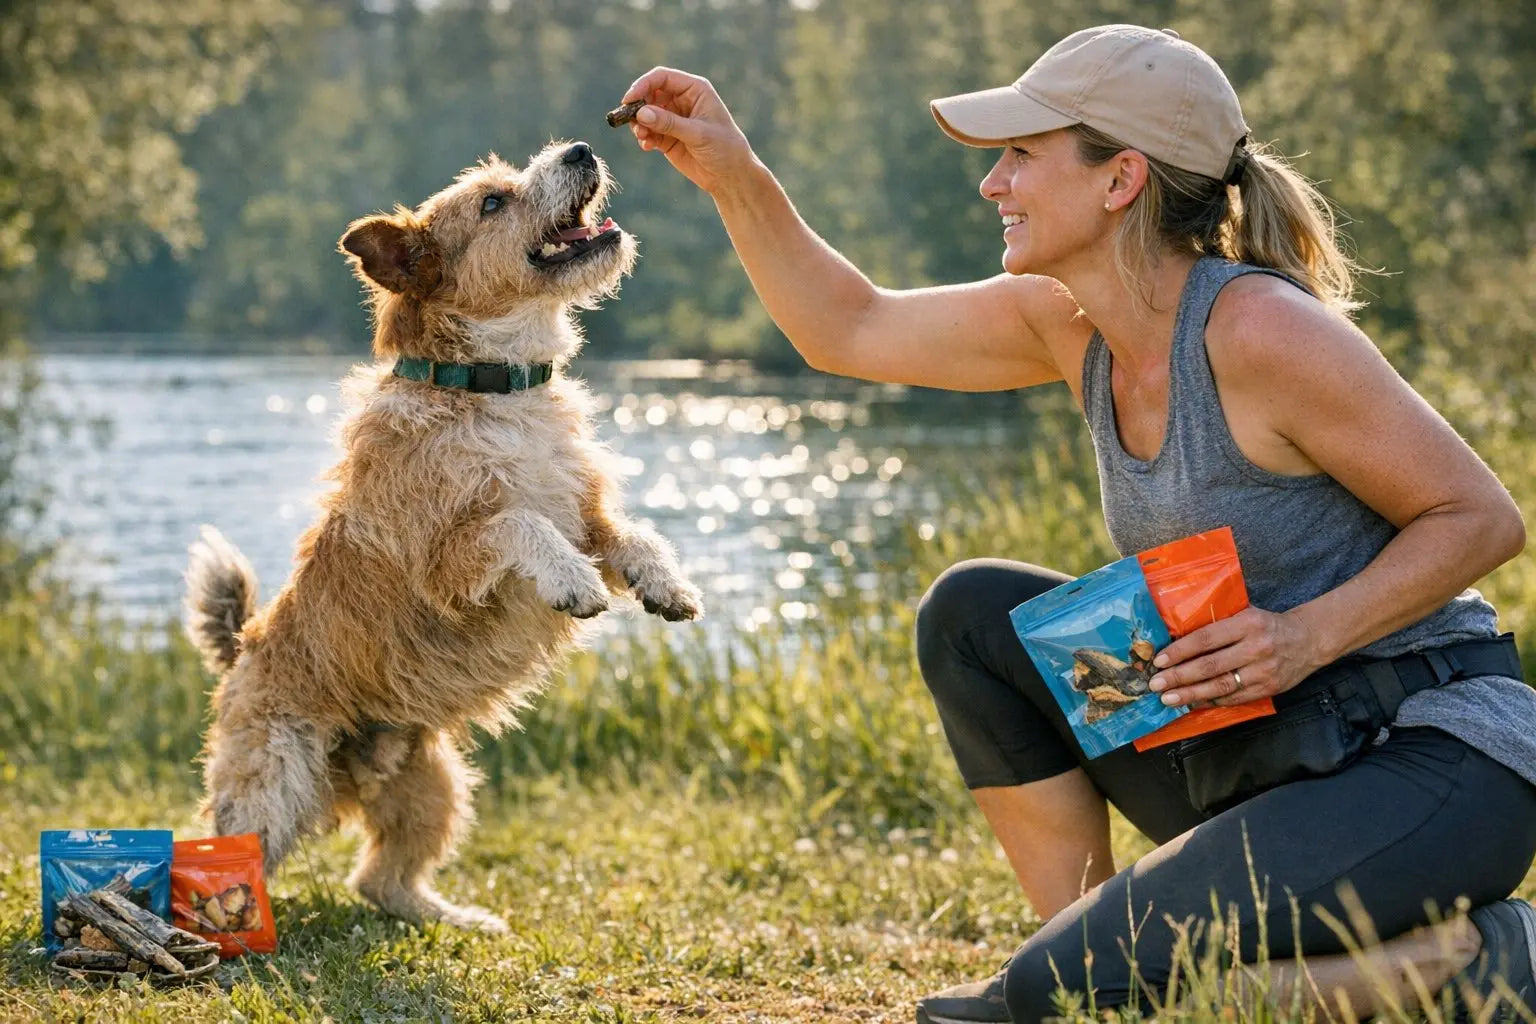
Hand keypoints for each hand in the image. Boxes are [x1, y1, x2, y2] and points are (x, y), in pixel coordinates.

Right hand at [621, 67, 754, 195]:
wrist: (730, 175)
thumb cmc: (724, 148)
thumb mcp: (698, 134)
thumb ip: (670, 123)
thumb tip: (641, 113)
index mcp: (694, 90)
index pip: (663, 78)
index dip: (644, 84)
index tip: (630, 99)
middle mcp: (682, 100)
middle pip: (650, 94)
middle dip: (638, 106)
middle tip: (631, 120)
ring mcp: (673, 119)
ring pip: (645, 114)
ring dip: (638, 124)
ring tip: (642, 136)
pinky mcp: (667, 137)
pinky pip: (648, 132)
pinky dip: (643, 137)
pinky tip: (647, 146)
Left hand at [1147, 607, 1324, 707]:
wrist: (1308, 640)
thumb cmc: (1267, 626)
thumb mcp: (1245, 614)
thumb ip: (1218, 625)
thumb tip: (1177, 640)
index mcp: (1247, 624)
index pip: (1206, 639)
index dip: (1181, 651)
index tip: (1159, 660)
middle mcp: (1256, 648)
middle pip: (1210, 666)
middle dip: (1179, 676)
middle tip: (1156, 683)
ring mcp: (1263, 672)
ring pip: (1220, 686)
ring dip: (1190, 694)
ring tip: (1168, 699)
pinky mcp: (1267, 689)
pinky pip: (1233, 698)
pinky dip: (1210, 702)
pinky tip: (1192, 703)